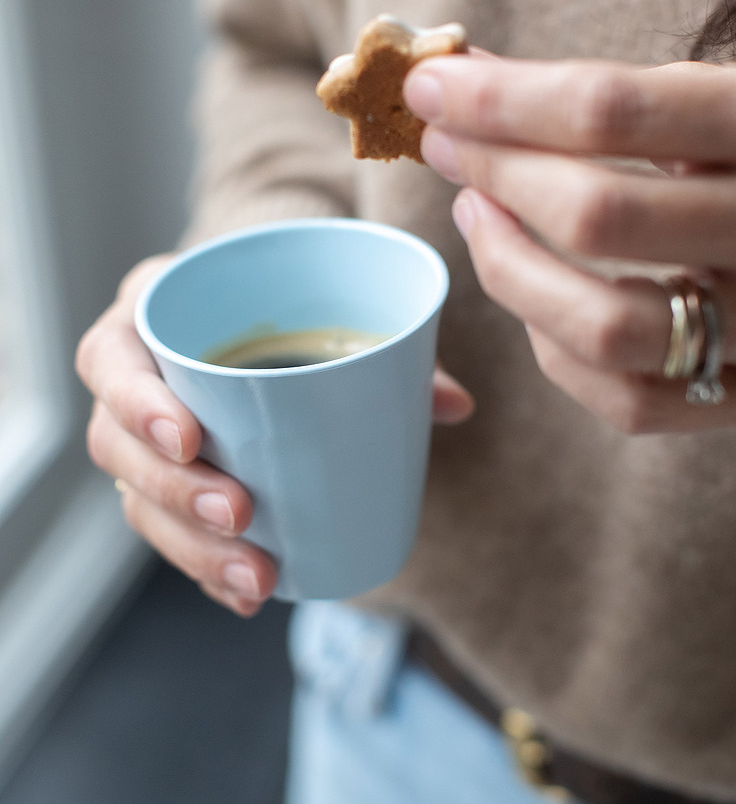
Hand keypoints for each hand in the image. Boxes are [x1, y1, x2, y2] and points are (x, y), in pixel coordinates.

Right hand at [77, 256, 473, 615]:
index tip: (191, 439)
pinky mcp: (169, 481)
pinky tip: (248, 593)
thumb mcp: (325, 311)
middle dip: (173, 490)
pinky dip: (206, 567)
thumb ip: (387, 351)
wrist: (264, 315)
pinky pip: (170, 531)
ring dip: (192, 545)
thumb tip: (456, 405)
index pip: (111, 356)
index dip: (136, 401)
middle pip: (117, 445)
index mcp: (157, 317)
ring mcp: (146, 437)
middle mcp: (138, 380)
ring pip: (138, 500)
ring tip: (255, 573)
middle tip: (240, 513)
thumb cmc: (288, 309)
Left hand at [404, 56, 735, 432]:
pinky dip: (555, 351)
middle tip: (448, 151)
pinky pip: (625, 399)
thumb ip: (609, 100)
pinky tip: (536, 305)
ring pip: (603, 324)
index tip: (435, 91)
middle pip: (596, 215)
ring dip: (507, 271)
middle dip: (493, 175)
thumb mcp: (723, 101)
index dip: (500, 103)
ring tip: (478, 219)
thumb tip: (471, 88)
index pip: (609, 110)